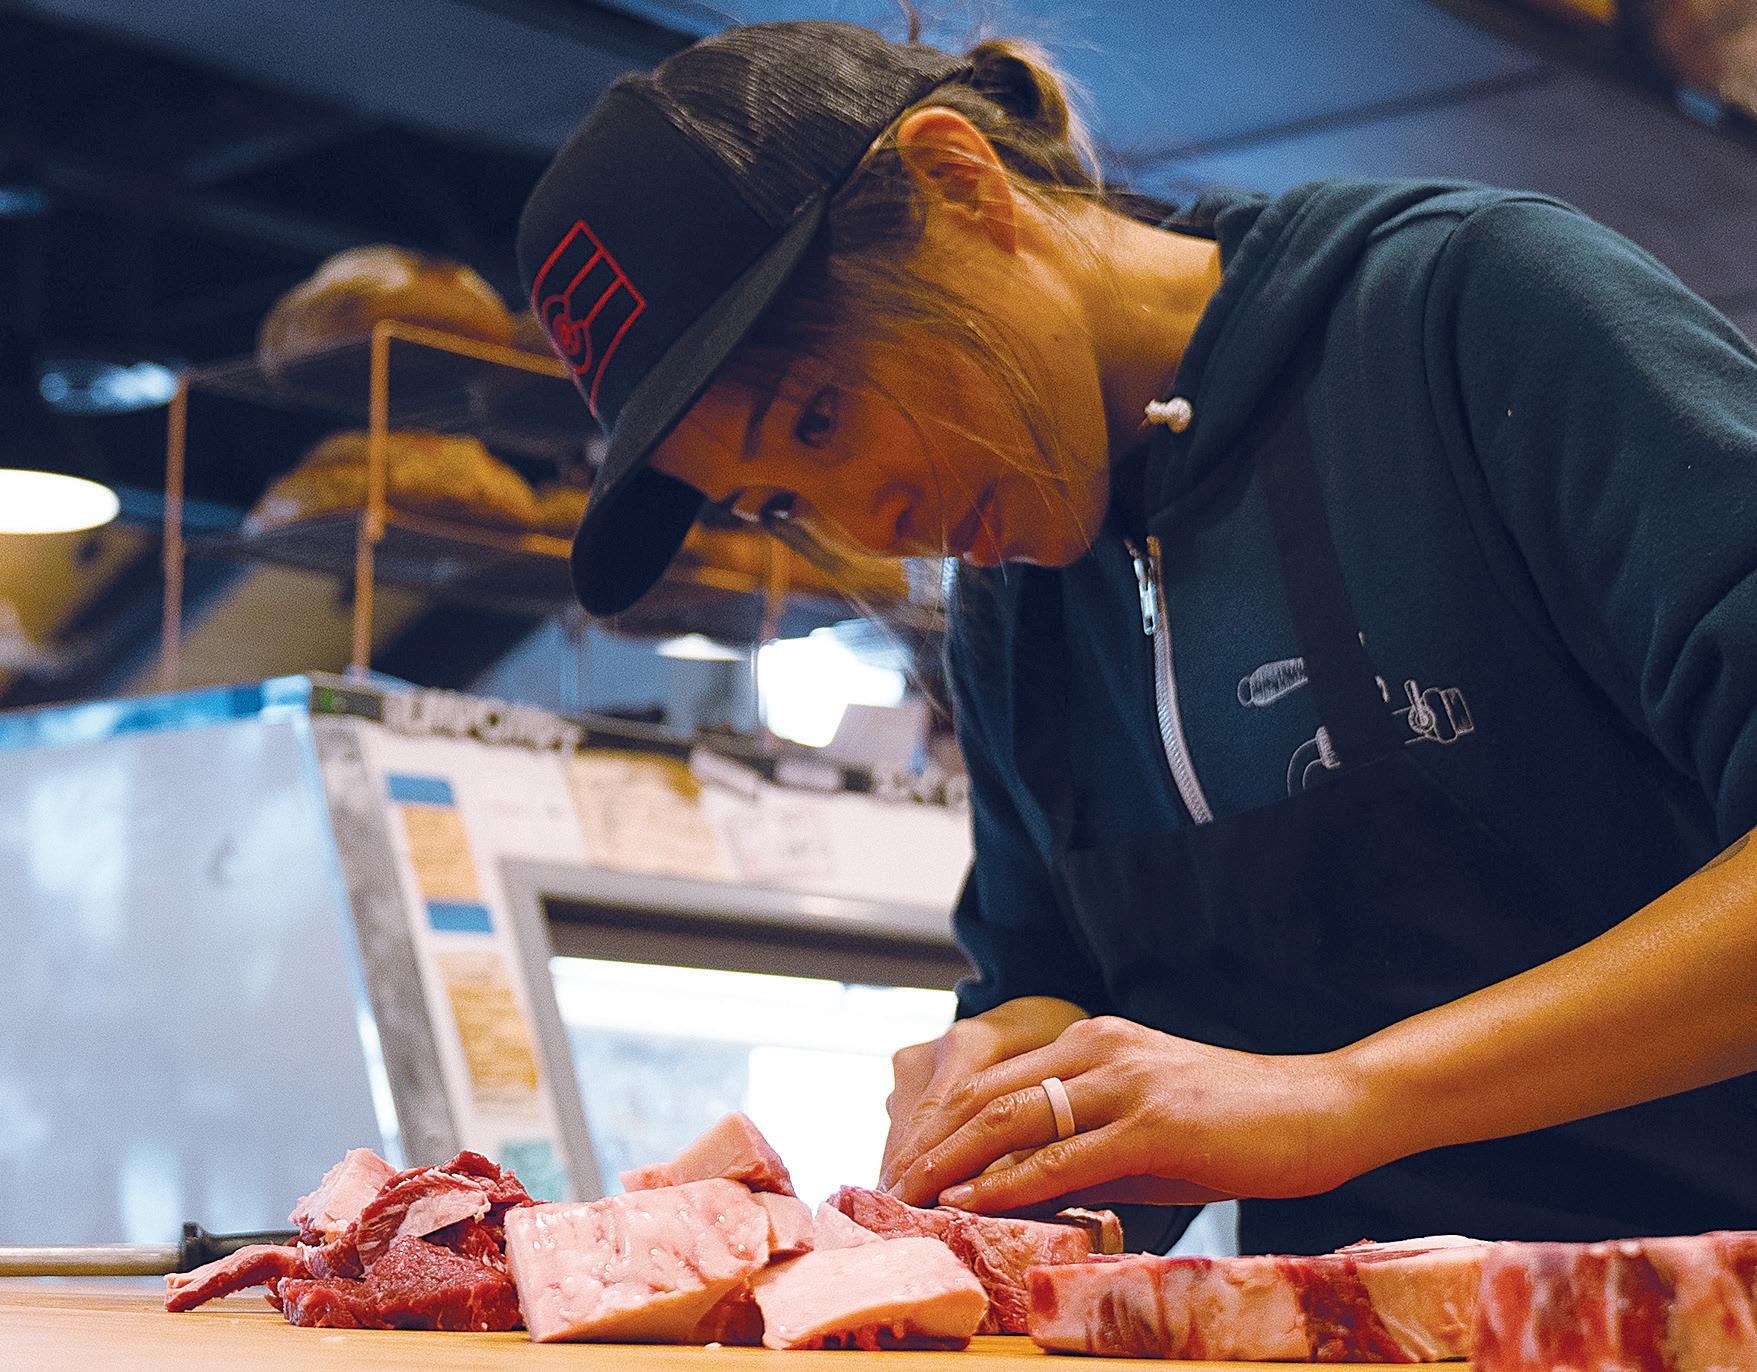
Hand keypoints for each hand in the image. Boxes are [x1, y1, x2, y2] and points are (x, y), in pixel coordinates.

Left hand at [889, 1015, 1372, 1213]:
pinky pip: (1062, 1156)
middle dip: (925, 1140)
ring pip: (1010, 1117)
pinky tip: (971, 1201)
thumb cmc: (1236, 1128)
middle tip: (884, 1184)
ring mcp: (1125, 1081)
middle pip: (983, 1091)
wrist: (1324, 1111)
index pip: (990, 1076)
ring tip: (906, 1195)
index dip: (936, 1120)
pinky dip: (1006, 1181)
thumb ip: (1083, 1151)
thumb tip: (1017, 1189)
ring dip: (948, 1160)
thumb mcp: (1144, 1133)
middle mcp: (1099, 1047)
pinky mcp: (1153, 1124)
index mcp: (1092, 1040)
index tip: (902, 1161)